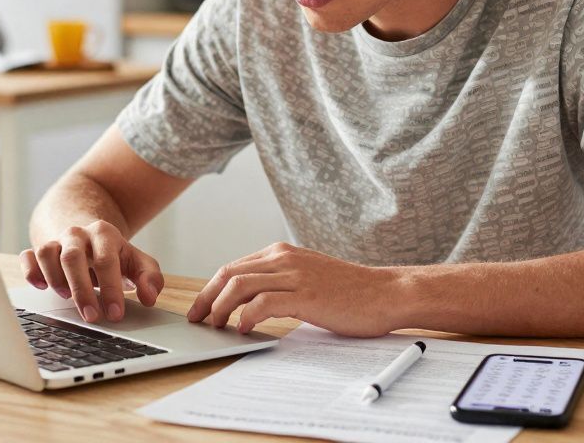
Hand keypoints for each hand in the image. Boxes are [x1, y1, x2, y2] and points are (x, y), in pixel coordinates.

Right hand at [20, 220, 164, 323]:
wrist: (89, 236)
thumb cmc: (115, 255)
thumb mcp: (138, 262)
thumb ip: (150, 278)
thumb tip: (149, 298)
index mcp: (104, 234)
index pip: (106, 260)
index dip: (111, 289)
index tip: (115, 314)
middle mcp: (77, 234)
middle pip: (72, 257)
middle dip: (81, 290)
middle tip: (92, 317)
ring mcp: (56, 241)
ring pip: (46, 253)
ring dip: (54, 278)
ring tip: (66, 298)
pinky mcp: (38, 250)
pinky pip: (27, 256)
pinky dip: (30, 271)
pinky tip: (40, 286)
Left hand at [187, 242, 400, 336]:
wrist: (386, 293)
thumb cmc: (350, 292)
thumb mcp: (307, 278)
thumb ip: (280, 283)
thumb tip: (247, 304)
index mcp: (281, 253)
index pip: (233, 267)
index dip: (210, 289)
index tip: (200, 308)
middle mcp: (284, 258)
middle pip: (229, 273)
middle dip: (207, 298)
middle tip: (197, 320)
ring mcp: (295, 275)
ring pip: (240, 285)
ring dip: (221, 307)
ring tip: (216, 327)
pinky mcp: (306, 295)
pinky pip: (264, 303)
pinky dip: (247, 316)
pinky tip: (244, 329)